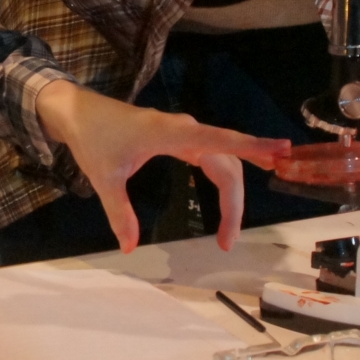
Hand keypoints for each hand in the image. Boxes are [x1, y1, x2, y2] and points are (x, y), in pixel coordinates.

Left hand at [35, 81, 290, 252]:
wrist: (78, 111)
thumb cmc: (92, 138)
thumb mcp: (103, 178)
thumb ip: (119, 213)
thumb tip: (129, 247)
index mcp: (171, 133)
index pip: (220, 141)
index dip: (252, 146)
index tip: (282, 150)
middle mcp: (185, 130)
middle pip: (225, 165)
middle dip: (233, 203)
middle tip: (228, 242)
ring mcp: (183, 133)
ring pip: (221, 162)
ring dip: (230, 195)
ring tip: (230, 231)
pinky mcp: (178, 138)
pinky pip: (211, 156)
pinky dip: (224, 175)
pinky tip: (231, 192)